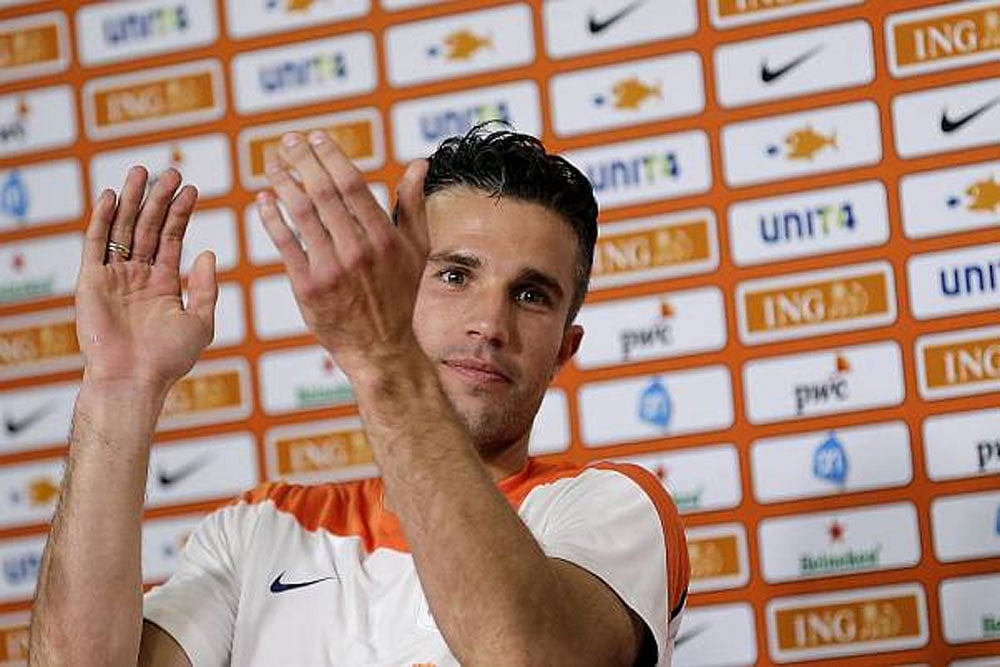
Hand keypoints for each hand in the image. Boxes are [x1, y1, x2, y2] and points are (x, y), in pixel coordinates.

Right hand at [75, 166, 216, 391]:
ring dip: (132, 200)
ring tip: (142, 172)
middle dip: (159, 199)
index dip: (182, 213)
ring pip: (122, 229)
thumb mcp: (201, 321)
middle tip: (171, 171)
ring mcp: (114, 276)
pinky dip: (101, 219)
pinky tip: (111, 196)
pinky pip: (94, 244)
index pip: (172, 238)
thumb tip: (206, 251)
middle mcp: (138, 276)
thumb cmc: (169, 359)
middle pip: (149, 227)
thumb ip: (205, 287)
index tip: (193, 189)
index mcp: (164, 284)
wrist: (134, 379)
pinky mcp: (91, 281)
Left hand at [257, 131, 428, 376]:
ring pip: (301, 214)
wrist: (382, 347)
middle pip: (324, 193)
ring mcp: (332, 269)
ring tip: (272, 164)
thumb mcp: (416, 250)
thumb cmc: (400, 296)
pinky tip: (263, 200)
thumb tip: (418, 164)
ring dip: (283, 183)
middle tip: (288, 141)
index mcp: (384, 237)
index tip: (316, 137)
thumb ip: (412, 204)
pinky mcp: (309, 287)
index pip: (352, 185)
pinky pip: (285, 244)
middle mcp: (358, 250)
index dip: (331, 156)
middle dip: (302, 161)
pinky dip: (272, 218)